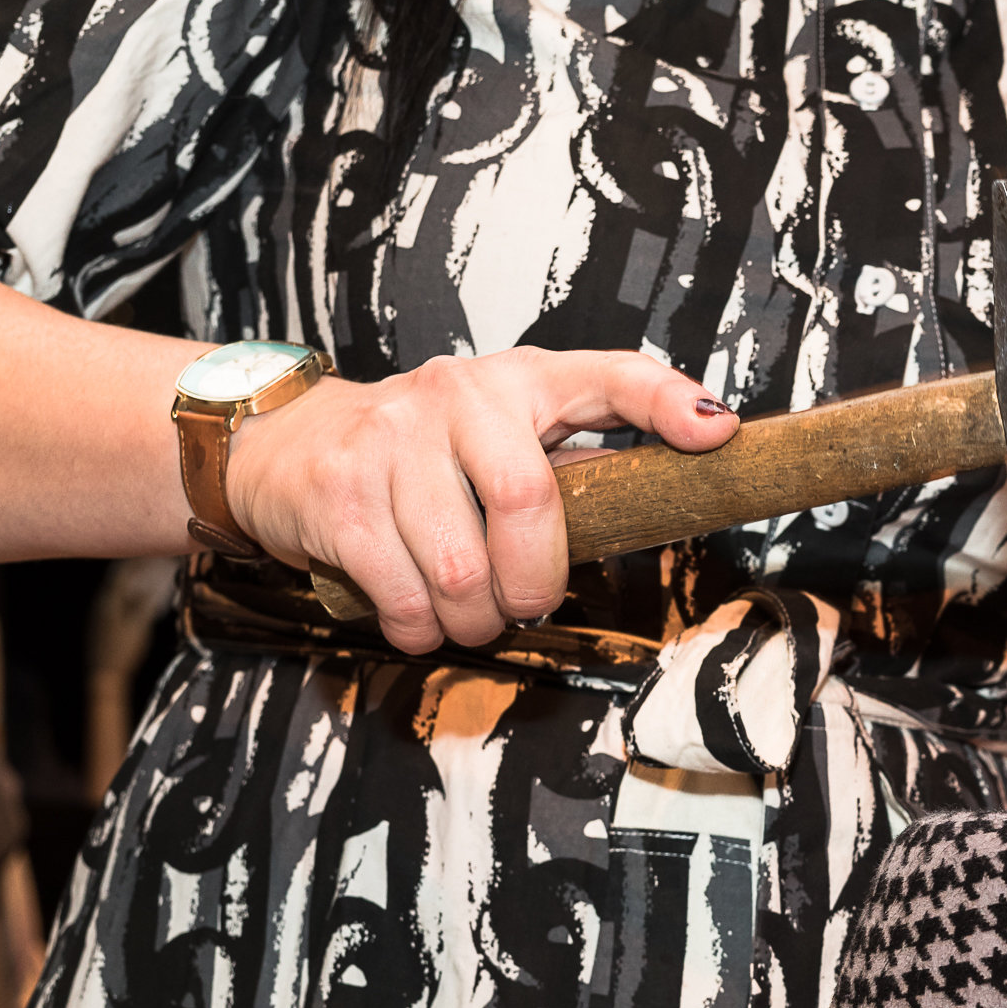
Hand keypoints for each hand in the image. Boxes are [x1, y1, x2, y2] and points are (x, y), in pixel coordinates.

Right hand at [225, 348, 738, 652]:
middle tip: (524, 604)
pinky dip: (420, 629)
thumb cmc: (425, 457)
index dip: (664, 403)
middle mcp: (459, 394)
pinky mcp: (340, 492)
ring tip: (468, 612)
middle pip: (528, 504)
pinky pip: (404, 596)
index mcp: (523, 382)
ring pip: (462, 570)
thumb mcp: (502, 441)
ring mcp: (393, 438)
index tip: (716, 434)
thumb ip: (568, 472)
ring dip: (474, 619)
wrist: (290, 446)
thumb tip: (655, 516)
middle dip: (534, 583)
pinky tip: (419, 615)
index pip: (609, 377)